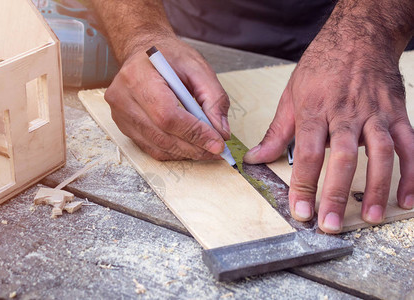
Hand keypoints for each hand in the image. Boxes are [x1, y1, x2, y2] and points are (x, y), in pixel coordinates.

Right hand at [104, 38, 230, 160]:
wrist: (142, 52)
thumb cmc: (169, 56)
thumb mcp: (198, 67)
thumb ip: (214, 98)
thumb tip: (221, 131)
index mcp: (139, 76)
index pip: (167, 115)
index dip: (194, 133)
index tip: (218, 142)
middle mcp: (123, 98)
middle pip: (162, 135)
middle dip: (194, 146)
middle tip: (217, 149)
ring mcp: (120, 115)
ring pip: (157, 146)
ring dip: (186, 152)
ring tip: (207, 149)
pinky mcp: (123, 126)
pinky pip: (151, 148)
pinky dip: (173, 151)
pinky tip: (189, 146)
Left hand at [244, 10, 413, 232]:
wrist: (358, 37)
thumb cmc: (321, 67)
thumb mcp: (291, 96)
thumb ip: (276, 132)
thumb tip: (255, 157)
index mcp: (315, 111)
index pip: (307, 153)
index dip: (303, 185)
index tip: (300, 210)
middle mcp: (345, 114)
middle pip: (342, 157)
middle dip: (336, 193)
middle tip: (330, 224)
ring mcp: (374, 114)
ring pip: (380, 154)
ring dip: (377, 188)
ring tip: (371, 217)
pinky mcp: (396, 114)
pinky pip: (409, 146)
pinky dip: (411, 173)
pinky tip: (405, 198)